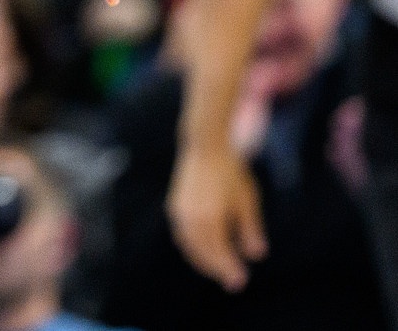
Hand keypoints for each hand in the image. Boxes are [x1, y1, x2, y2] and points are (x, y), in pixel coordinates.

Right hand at [168, 142, 266, 290]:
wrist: (206, 148)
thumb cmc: (230, 173)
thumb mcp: (247, 201)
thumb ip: (250, 230)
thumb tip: (256, 255)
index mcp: (210, 218)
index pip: (219, 252)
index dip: (229, 269)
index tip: (240, 281)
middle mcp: (190, 218)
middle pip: (202, 253)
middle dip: (216, 269)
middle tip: (232, 282)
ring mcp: (180, 212)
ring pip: (189, 246)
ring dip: (202, 261)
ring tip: (216, 270)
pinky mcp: (175, 207)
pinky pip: (181, 235)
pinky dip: (192, 248)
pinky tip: (202, 250)